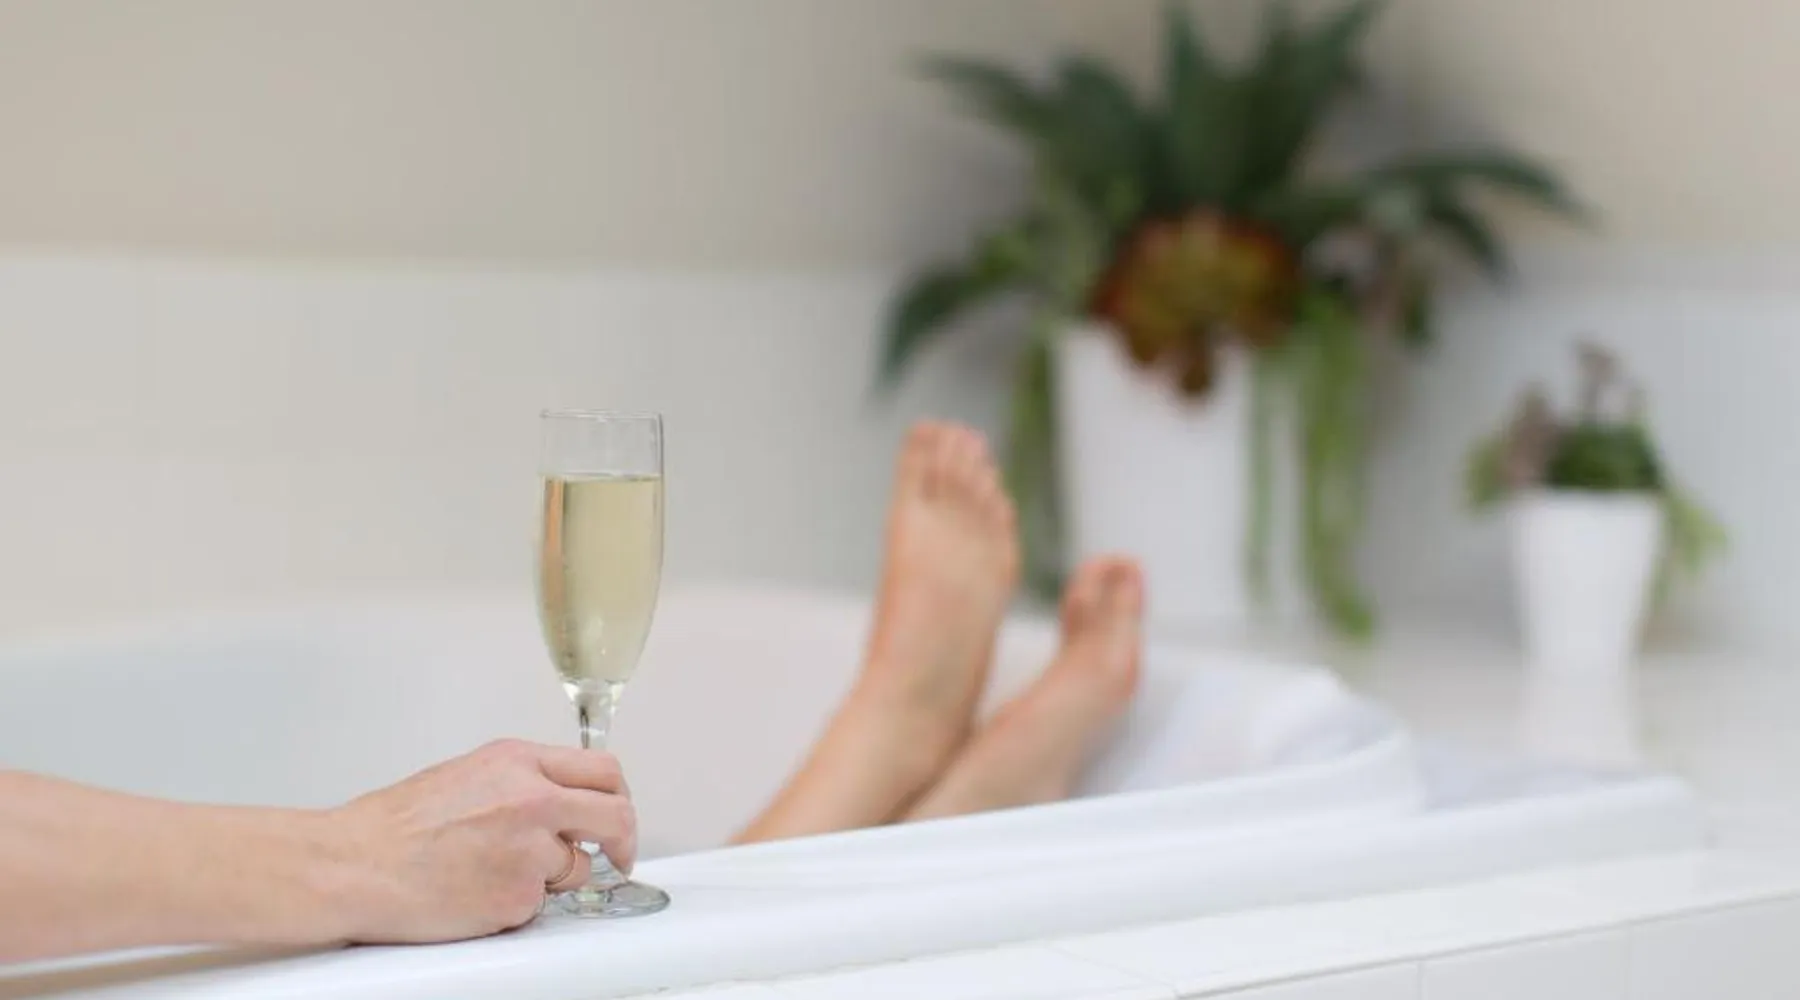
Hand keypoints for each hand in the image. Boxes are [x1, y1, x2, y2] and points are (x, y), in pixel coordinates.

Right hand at [323, 739, 635, 942]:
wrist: (354, 864)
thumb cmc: (397, 826)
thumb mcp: (471, 775)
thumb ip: (526, 782)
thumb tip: (567, 801)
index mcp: (519, 762)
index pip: (603, 771)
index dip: (619, 798)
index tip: (617, 820)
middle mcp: (532, 799)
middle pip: (616, 815)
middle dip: (622, 842)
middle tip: (616, 858)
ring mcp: (529, 849)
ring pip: (577, 868)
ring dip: (551, 877)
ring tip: (494, 873)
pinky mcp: (518, 896)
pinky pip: (541, 904)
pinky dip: (518, 904)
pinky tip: (478, 894)